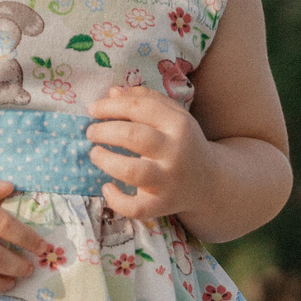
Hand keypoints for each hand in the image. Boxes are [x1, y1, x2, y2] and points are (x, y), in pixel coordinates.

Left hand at [85, 86, 211, 220]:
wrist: (210, 181)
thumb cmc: (184, 142)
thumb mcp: (174, 116)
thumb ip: (146, 100)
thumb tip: (112, 92)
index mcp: (179, 124)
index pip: (139, 107)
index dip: (111, 106)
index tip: (93, 109)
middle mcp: (175, 152)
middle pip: (133, 136)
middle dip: (104, 131)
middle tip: (91, 132)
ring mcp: (169, 181)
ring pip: (132, 172)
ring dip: (107, 161)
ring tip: (95, 153)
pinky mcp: (162, 205)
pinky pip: (135, 208)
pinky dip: (116, 200)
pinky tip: (107, 187)